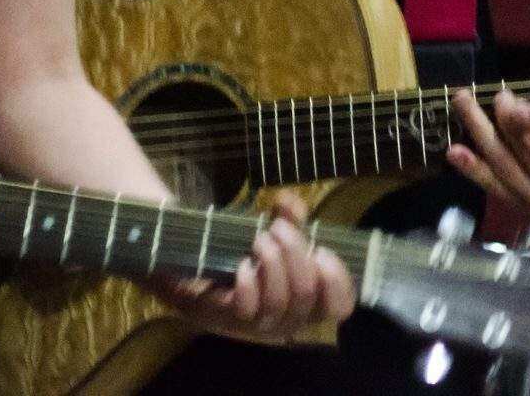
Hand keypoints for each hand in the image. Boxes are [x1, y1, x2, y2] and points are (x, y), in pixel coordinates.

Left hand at [153, 191, 355, 340]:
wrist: (189, 268)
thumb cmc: (242, 252)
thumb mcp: (272, 232)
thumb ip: (288, 217)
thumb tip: (290, 205)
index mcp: (306, 302)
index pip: (340, 306)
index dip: (338, 280)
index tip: (322, 249)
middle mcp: (286, 319)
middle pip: (306, 295)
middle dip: (296, 254)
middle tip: (277, 229)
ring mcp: (255, 324)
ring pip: (278, 302)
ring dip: (272, 263)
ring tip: (259, 239)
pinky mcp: (226, 319)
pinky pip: (246, 309)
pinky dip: (247, 283)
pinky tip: (240, 266)